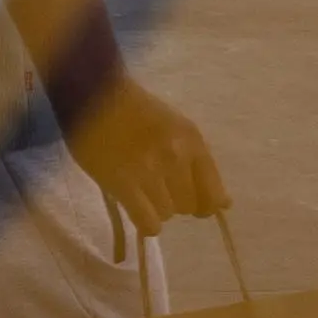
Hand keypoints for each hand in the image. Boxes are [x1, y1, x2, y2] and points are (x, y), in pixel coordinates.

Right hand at [64, 78, 226, 234]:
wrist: (92, 94)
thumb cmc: (134, 109)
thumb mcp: (176, 126)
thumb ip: (199, 162)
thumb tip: (225, 204)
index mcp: (192, 140)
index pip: (214, 193)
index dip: (206, 205)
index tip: (195, 205)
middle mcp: (177, 157)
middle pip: (190, 206)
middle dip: (176, 202)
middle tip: (158, 189)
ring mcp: (150, 171)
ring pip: (167, 214)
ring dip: (156, 208)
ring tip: (141, 192)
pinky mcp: (124, 184)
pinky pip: (148, 223)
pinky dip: (145, 222)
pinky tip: (135, 209)